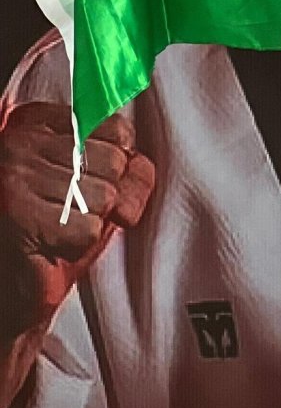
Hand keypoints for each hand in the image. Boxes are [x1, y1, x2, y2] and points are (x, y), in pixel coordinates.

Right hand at [0, 103, 154, 339]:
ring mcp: (18, 177)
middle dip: (107, 197)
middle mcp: (23, 142)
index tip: (99, 180)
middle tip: (74, 210)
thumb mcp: (91, 184)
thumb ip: (122, 166)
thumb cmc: (54, 229)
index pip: (116, 128)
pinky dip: (77, 243)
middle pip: (115, 162)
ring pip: (105, 196)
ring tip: (60, 225)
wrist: (13, 284)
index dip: (122, 162)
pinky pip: (87, 229)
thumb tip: (141, 167)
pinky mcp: (20, 215)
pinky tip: (52, 241)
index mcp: (39, 123)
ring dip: (91, 221)